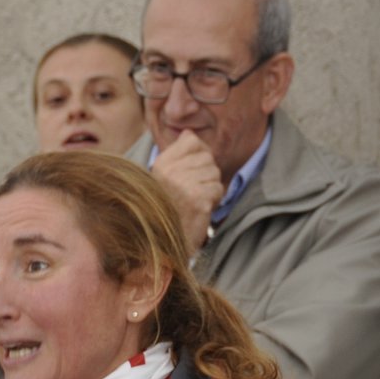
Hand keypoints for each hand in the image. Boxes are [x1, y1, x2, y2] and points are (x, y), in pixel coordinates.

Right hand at [149, 130, 223, 251]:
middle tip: (192, 192)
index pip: (192, 141)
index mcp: (161, 163)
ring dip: (210, 188)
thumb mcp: (162, 178)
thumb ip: (177, 155)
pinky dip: (214, 200)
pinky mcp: (198, 200)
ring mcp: (184, 185)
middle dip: (206, 175)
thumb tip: (190, 134)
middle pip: (207, 158)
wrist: (161, 244)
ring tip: (195, 202)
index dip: (200, 154)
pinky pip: (218, 188)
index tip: (193, 171)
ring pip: (214, 173)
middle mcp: (171, 171)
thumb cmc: (165, 210)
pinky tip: (200, 209)